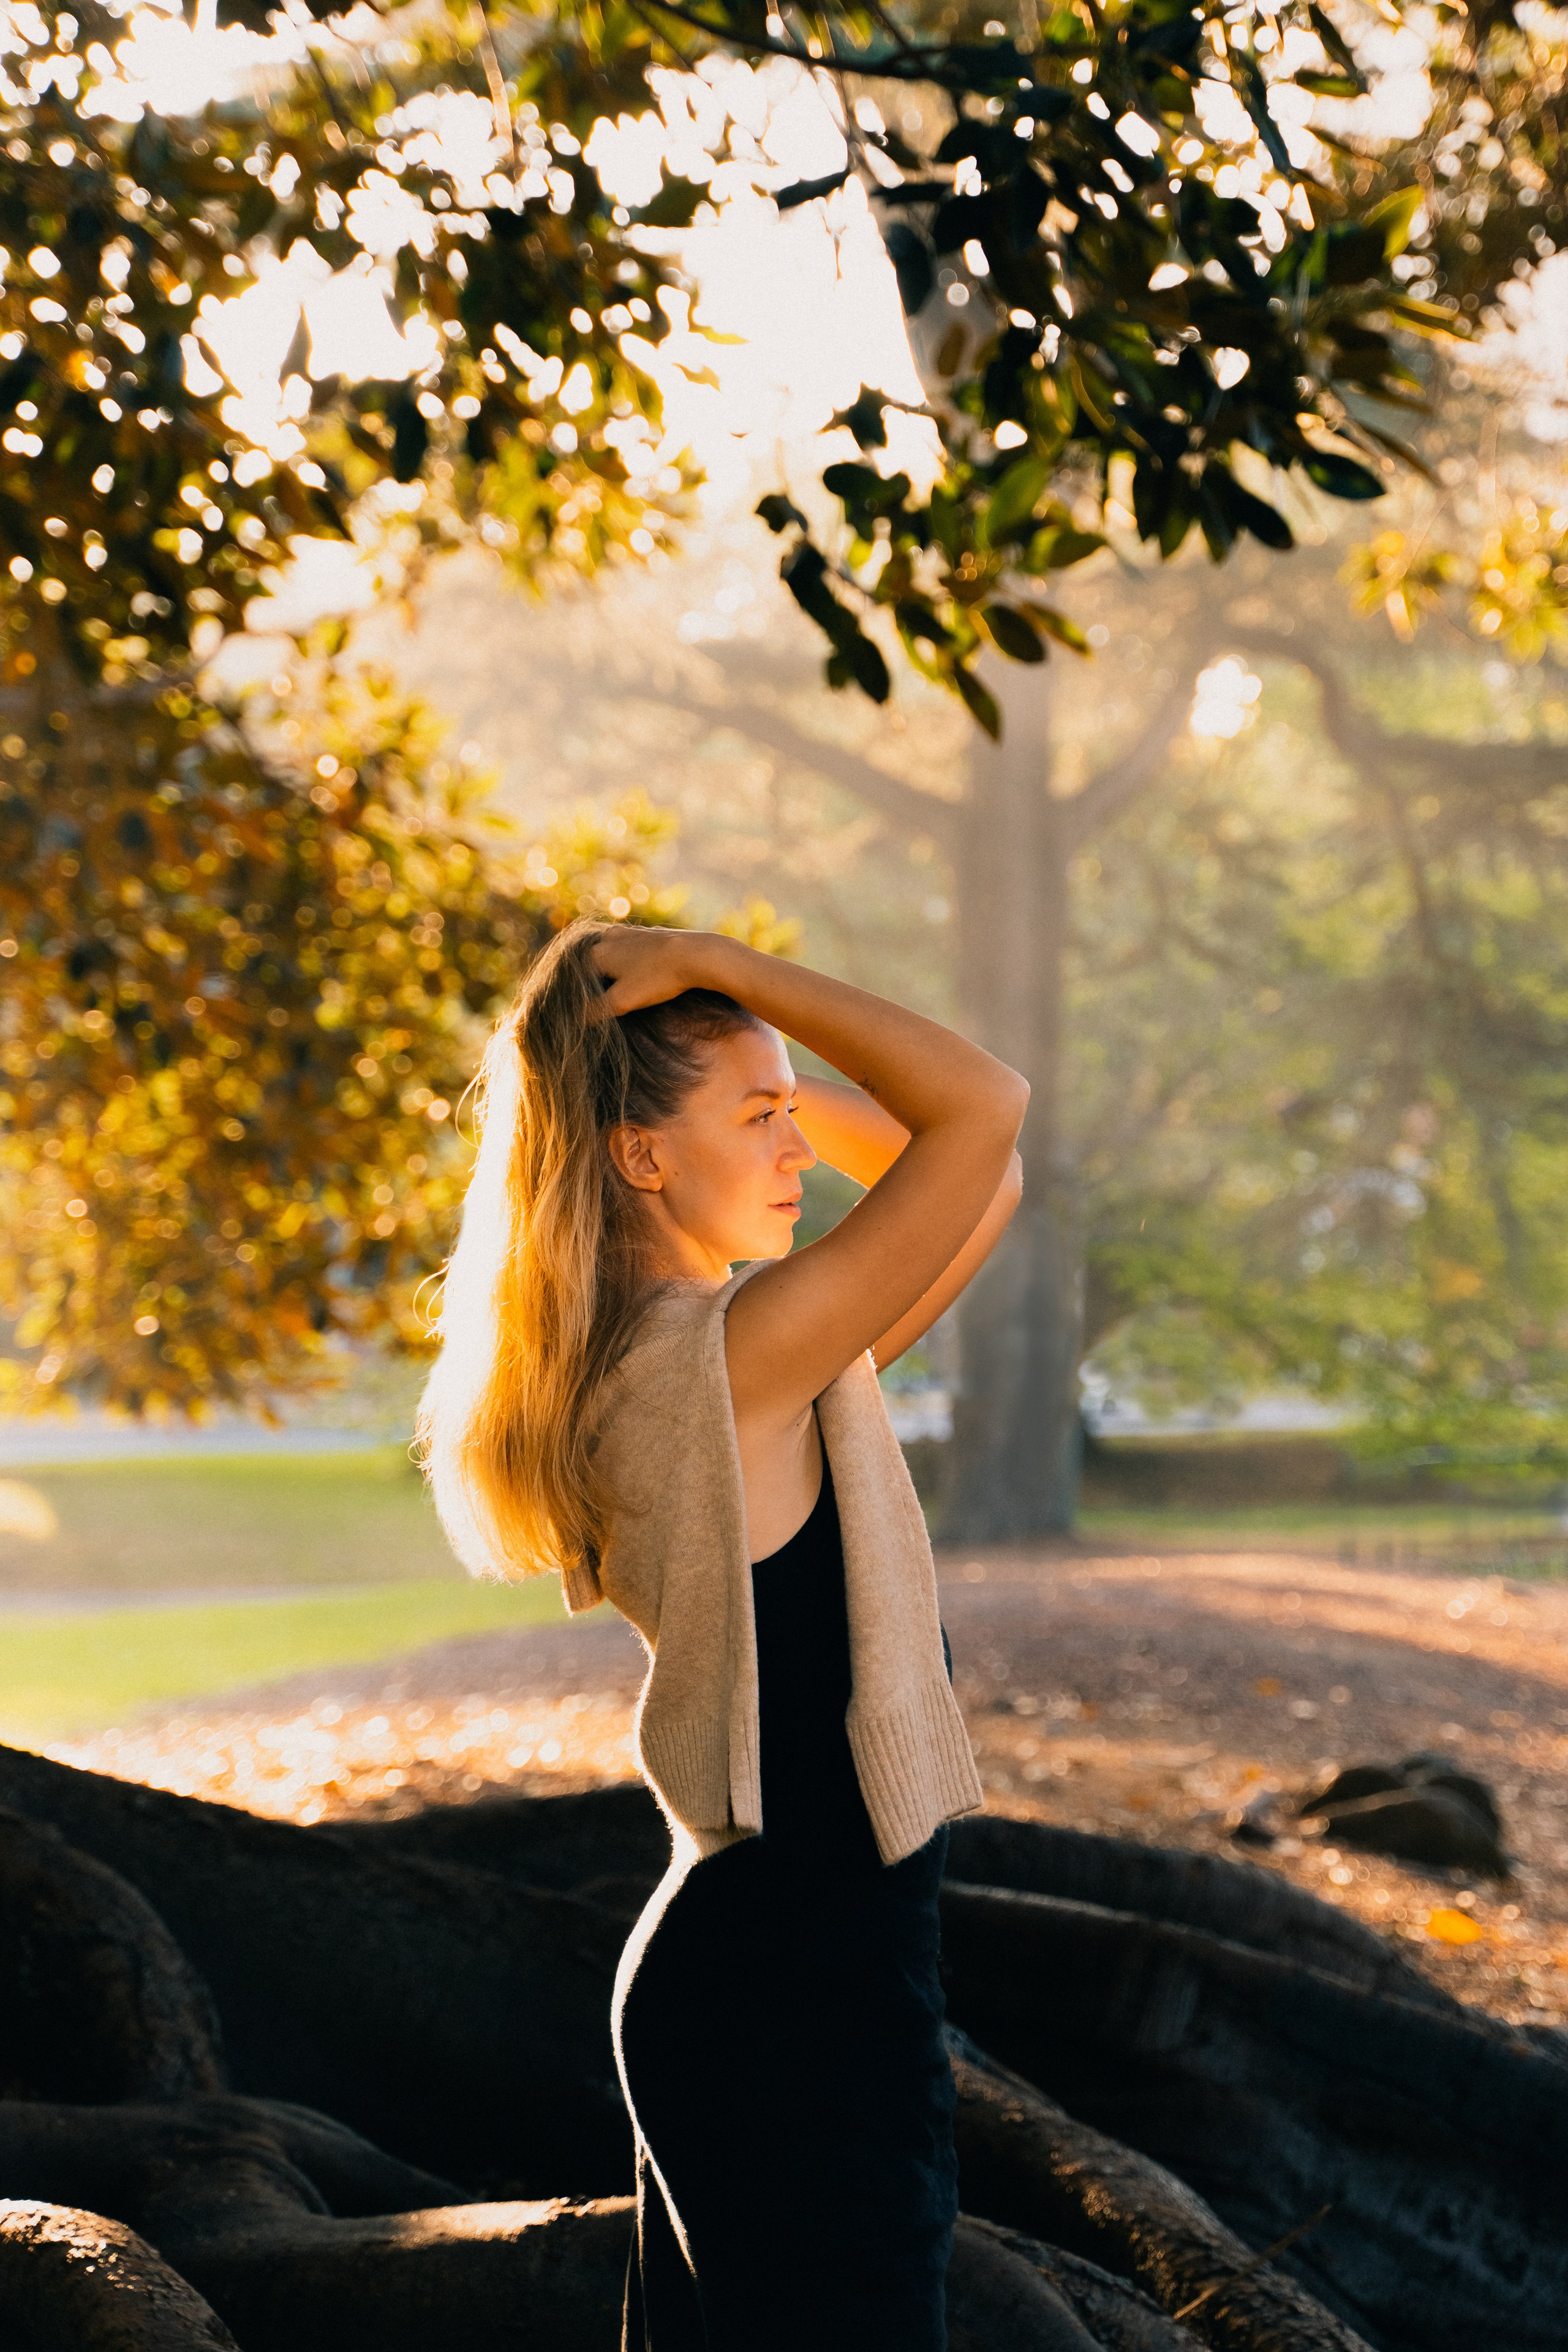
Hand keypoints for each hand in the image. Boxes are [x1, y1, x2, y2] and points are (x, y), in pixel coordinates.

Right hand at [591, 925, 719, 1015]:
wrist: (696, 955)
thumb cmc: (656, 978)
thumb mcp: (622, 1001)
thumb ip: (596, 1009)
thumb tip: (578, 1017)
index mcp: (597, 952)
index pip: (579, 976)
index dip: (585, 995)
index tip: (594, 1009)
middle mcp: (609, 937)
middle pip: (595, 963)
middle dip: (600, 982)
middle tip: (611, 1001)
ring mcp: (630, 931)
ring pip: (614, 954)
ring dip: (617, 971)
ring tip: (629, 989)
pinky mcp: (649, 932)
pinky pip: (633, 948)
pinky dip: (634, 961)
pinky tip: (646, 973)